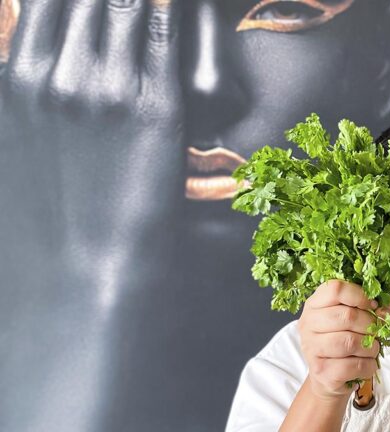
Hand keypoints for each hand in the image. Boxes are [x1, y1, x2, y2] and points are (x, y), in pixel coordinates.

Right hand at [0, 0, 183, 280]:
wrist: (85, 274)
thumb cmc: (50, 215)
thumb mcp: (15, 140)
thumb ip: (25, 90)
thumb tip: (37, 63)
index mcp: (16, 79)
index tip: (98, 3)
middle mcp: (56, 74)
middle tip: (135, 6)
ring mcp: (107, 89)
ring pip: (128, 1)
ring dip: (148, 1)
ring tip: (160, 6)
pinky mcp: (156, 107)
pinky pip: (168, 30)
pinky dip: (179, 10)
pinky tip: (185, 7)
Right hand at [298, 280, 380, 400]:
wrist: (327, 375)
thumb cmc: (342, 339)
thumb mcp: (350, 317)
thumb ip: (368, 307)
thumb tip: (385, 308)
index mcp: (314, 304)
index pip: (336, 289)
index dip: (360, 295)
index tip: (373, 305)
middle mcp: (308, 324)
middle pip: (347, 316)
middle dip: (370, 324)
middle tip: (377, 331)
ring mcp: (311, 348)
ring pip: (350, 342)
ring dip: (370, 347)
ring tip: (372, 349)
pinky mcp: (321, 370)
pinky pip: (352, 365)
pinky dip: (368, 365)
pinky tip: (368, 363)